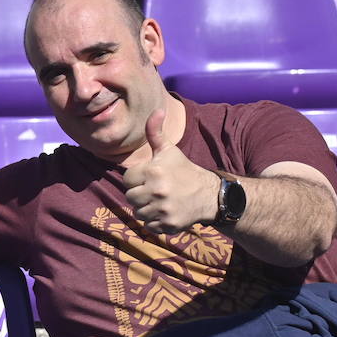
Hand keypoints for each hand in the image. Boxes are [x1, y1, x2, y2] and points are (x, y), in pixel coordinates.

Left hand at [123, 110, 219, 233]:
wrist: (208, 194)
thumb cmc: (183, 170)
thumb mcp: (169, 150)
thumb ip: (156, 132)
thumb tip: (156, 110)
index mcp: (153, 171)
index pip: (127, 180)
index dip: (136, 179)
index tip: (148, 178)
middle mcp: (157, 191)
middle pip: (130, 197)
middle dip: (139, 194)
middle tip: (153, 191)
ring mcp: (163, 209)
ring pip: (137, 213)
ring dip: (145, 209)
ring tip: (158, 201)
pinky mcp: (168, 224)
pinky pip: (148, 226)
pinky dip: (153, 222)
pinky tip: (164, 212)